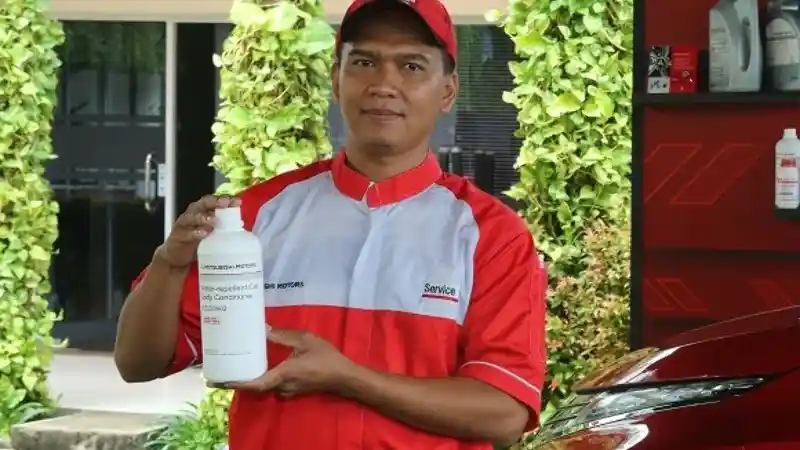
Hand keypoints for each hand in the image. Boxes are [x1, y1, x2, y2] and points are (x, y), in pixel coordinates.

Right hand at [156, 195, 240, 267]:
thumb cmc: (196, 241)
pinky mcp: (178, 236)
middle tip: (225, 203)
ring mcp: (184, 225)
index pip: (213, 201)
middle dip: (214, 202)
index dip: (224, 199)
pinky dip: (195, 233)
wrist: (176, 257)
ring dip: (204, 217)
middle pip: (202, 204)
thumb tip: (240, 223)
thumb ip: (222, 226)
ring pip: (192, 217)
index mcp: (201, 211)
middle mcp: (192, 214)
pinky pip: (186, 233)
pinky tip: (204, 234)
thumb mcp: (211, 232)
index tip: (237, 201)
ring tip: (215, 220)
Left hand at [213, 329, 355, 396]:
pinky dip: (261, 377)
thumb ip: (283, 336)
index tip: (217, 381)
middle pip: (255, 386)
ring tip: (235, 366)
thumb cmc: (326, 358)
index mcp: (283, 374)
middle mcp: (282, 386)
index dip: (235, 383)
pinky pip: (272, 384)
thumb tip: (263, 329)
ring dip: (249, 378)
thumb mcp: (305, 341)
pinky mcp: (293, 389)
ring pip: (264, 385)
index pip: (254, 383)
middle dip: (237, 380)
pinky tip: (258, 366)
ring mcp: (287, 390)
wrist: (344, 376)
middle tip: (220, 371)